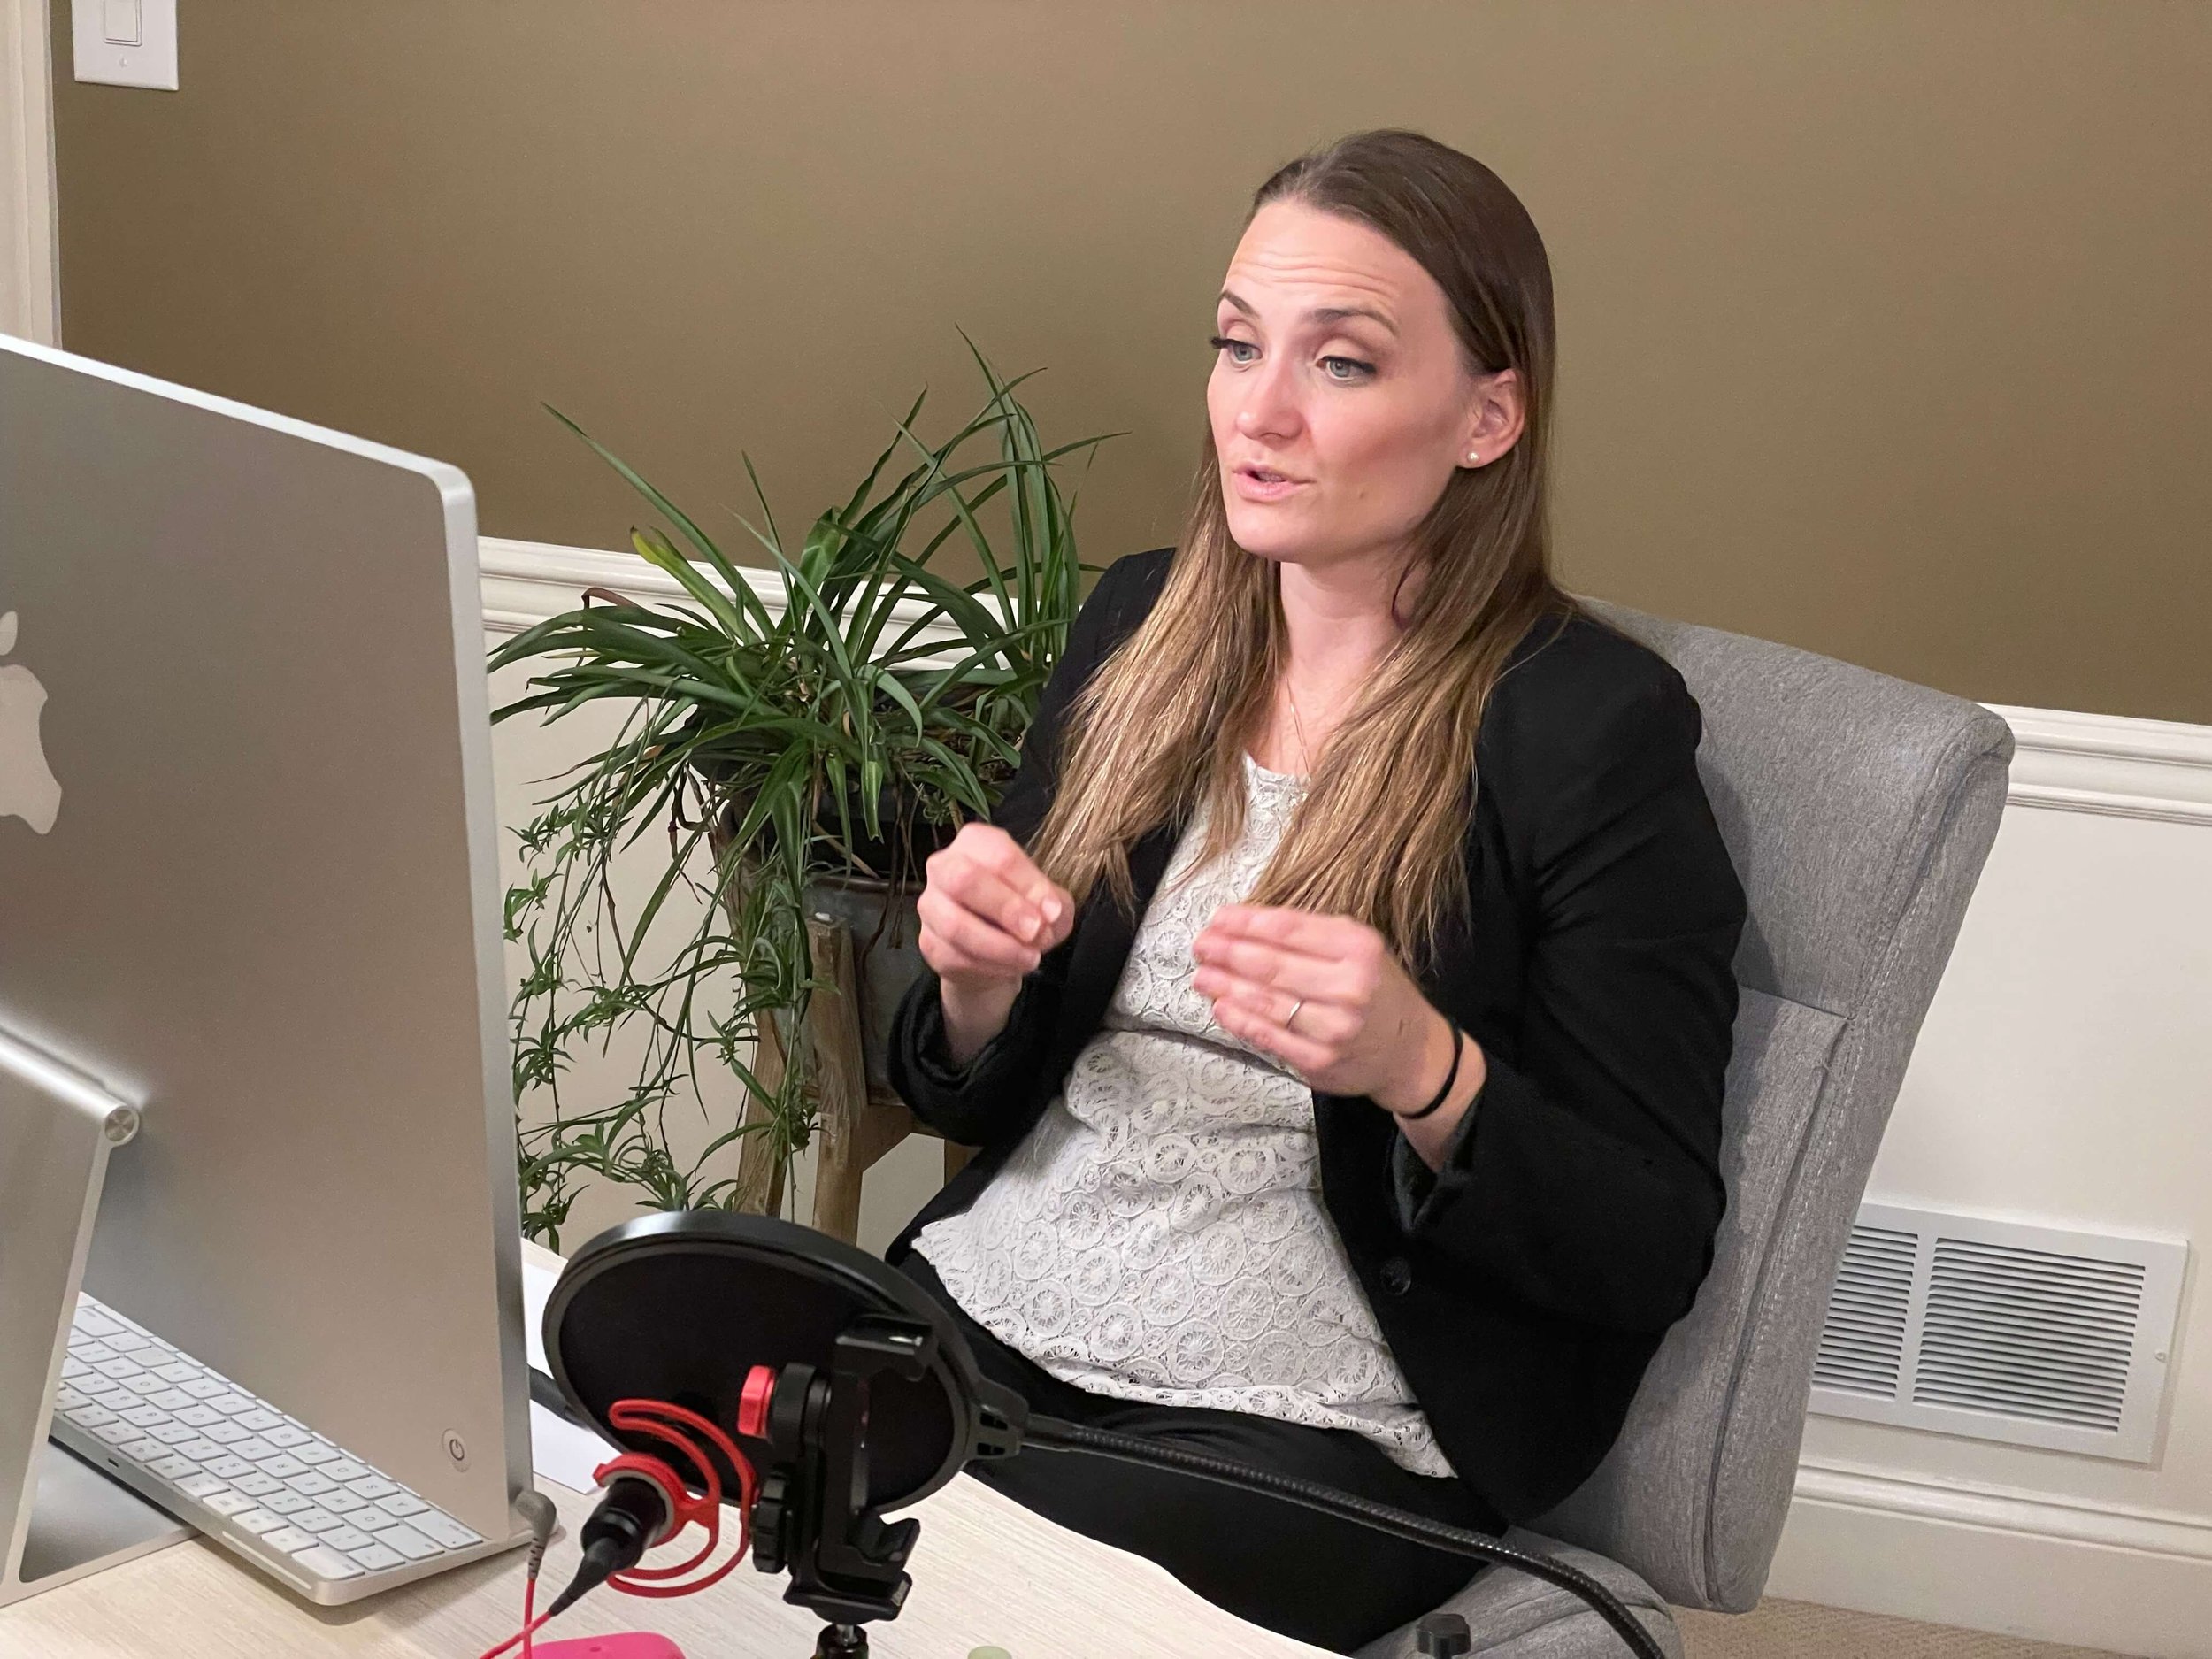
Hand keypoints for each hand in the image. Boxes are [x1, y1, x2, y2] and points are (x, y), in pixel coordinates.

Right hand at [916, 823, 1076, 1000]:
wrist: (995, 952)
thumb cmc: (1023, 913)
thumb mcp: (1049, 903)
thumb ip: (1053, 903)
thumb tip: (1048, 912)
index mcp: (976, 843)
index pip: (999, 855)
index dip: (1028, 884)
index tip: (1052, 911)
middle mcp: (944, 866)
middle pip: (964, 880)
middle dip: (1004, 908)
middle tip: (1035, 931)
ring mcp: (930, 905)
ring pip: (956, 925)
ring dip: (999, 947)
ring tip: (1030, 958)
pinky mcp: (928, 942)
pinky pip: (954, 956)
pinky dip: (989, 966)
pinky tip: (1010, 967)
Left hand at [1191, 903, 1459, 1111]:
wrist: (1410, 1051)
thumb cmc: (1376, 992)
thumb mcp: (1360, 949)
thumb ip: (1313, 934)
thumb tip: (1250, 923)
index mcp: (1359, 948)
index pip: (1289, 928)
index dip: (1246, 922)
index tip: (1218, 918)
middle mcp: (1349, 986)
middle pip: (1272, 964)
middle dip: (1228, 952)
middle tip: (1201, 945)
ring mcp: (1333, 1027)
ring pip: (1266, 1000)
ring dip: (1226, 985)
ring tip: (1202, 974)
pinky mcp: (1318, 1060)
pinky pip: (1268, 1035)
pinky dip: (1239, 1019)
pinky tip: (1221, 1006)